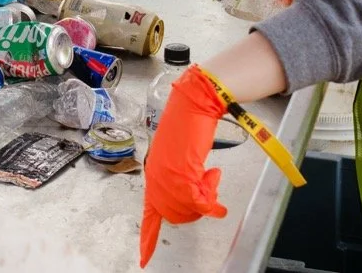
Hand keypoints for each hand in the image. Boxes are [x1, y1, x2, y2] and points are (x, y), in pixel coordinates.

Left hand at [140, 65, 228, 266]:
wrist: (193, 103)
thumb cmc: (189, 126)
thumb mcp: (181, 158)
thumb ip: (180, 178)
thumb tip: (192, 198)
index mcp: (153, 174)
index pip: (149, 214)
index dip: (148, 239)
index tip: (144, 259)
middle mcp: (155, 177)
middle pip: (175, 215)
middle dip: (196, 209)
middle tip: (209, 187)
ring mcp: (166, 174)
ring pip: (188, 208)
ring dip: (207, 198)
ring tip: (211, 175)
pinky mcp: (180, 170)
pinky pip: (198, 200)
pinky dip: (212, 200)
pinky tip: (216, 186)